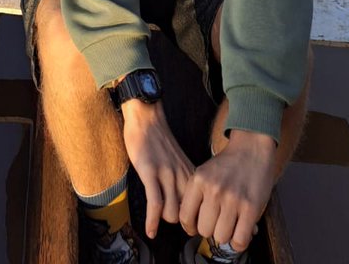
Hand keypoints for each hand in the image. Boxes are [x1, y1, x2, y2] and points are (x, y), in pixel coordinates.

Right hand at [121, 101, 193, 238]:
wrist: (147, 116)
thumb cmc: (159, 141)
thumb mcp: (179, 162)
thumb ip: (185, 181)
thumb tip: (189, 205)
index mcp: (192, 174)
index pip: (201, 207)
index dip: (196, 220)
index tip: (191, 228)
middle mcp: (182, 176)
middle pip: (187, 214)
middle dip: (181, 223)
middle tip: (173, 222)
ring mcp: (166, 174)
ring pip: (172, 213)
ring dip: (164, 220)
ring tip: (157, 217)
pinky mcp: (150, 172)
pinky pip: (154, 204)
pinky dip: (152, 221)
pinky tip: (150, 231)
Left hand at [179, 130, 275, 253]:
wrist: (252, 148)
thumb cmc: (228, 164)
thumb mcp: (205, 172)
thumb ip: (196, 194)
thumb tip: (190, 225)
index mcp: (198, 180)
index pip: (185, 217)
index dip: (190, 227)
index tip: (196, 227)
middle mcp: (213, 189)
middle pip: (204, 230)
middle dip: (210, 230)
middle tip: (217, 223)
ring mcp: (232, 199)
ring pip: (221, 237)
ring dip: (226, 235)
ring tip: (231, 225)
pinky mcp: (250, 207)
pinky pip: (240, 240)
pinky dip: (239, 242)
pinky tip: (241, 232)